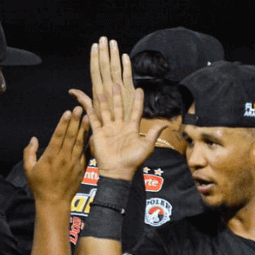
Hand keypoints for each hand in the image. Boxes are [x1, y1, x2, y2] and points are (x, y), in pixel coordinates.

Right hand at [23, 106, 89, 203]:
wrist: (55, 202)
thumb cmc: (39, 186)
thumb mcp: (28, 169)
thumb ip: (29, 152)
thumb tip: (34, 138)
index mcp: (51, 157)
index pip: (58, 136)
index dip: (63, 123)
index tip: (67, 112)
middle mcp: (64, 158)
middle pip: (71, 136)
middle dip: (75, 121)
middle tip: (80, 108)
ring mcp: (75, 163)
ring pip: (80, 143)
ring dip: (84, 129)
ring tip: (88, 117)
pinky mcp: (82, 169)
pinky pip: (86, 154)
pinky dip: (89, 144)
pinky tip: (93, 134)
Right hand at [69, 38, 161, 179]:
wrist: (117, 171)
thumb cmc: (133, 161)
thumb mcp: (147, 146)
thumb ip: (154, 133)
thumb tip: (166, 123)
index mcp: (132, 129)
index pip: (136, 111)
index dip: (138, 101)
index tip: (140, 89)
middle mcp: (120, 127)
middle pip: (119, 108)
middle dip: (118, 96)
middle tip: (117, 83)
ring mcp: (108, 129)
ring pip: (105, 111)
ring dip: (104, 100)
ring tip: (102, 87)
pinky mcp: (98, 133)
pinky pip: (94, 119)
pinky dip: (90, 110)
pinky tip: (88, 101)